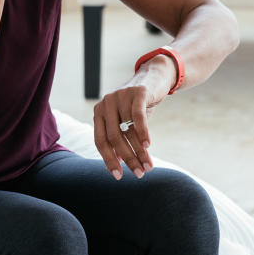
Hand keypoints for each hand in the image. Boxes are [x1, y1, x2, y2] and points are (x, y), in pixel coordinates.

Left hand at [93, 59, 172, 179]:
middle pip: (113, 138)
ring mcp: (121, 96)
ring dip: (139, 151)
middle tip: (139, 174)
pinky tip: (148, 146)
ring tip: (148, 166)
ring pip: (128, 131)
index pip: (100, 140)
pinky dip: (143, 133)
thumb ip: (119, 138)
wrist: (154, 78)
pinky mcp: (137, 92)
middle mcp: (106, 103)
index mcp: (99, 112)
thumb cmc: (138, 105)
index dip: (108, 159)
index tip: (118, 176)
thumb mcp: (126, 121)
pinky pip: (138, 117)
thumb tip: (116, 164)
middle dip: (127, 159)